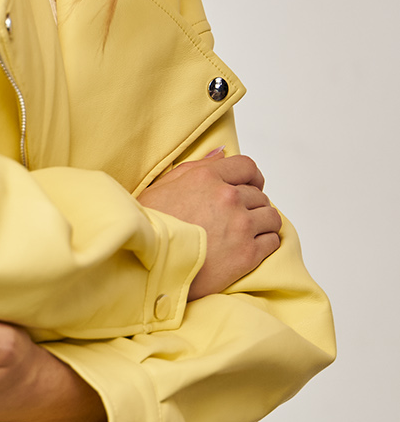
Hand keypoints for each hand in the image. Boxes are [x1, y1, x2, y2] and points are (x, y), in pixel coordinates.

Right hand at [137, 148, 280, 298]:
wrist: (149, 267)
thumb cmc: (149, 229)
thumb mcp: (161, 188)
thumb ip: (195, 167)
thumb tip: (221, 153)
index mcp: (207, 178)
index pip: (247, 167)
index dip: (252, 177)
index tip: (251, 186)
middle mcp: (227, 198)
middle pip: (259, 194)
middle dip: (252, 204)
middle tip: (238, 218)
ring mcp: (240, 226)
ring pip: (271, 216)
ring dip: (262, 223)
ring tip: (248, 232)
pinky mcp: (247, 254)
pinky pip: (273, 241)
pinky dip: (266, 242)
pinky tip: (251, 247)